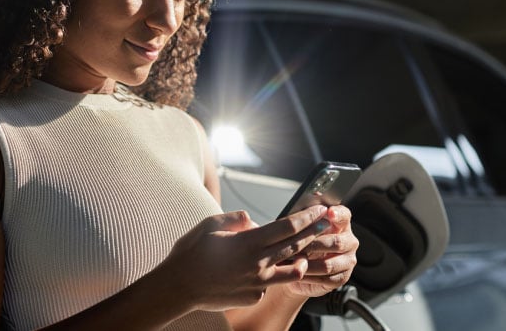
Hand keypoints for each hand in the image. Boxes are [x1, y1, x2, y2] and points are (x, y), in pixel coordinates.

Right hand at [156, 205, 331, 311]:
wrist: (178, 287)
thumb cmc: (191, 253)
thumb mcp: (211, 224)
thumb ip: (237, 220)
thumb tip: (254, 222)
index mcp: (249, 242)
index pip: (287, 227)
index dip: (306, 217)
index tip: (318, 210)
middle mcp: (258, 263)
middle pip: (295, 245)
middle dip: (313, 232)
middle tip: (327, 223)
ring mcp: (258, 282)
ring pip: (291, 269)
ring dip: (303, 258)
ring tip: (308, 252)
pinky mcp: (254, 296)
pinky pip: (268, 283)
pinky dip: (270, 275)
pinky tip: (264, 271)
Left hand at [285, 202, 358, 297]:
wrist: (296, 269)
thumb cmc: (298, 243)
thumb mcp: (299, 227)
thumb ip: (307, 213)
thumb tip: (314, 195)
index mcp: (341, 223)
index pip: (344, 215)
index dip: (337, 214)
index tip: (329, 213)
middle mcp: (349, 241)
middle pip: (336, 242)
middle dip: (313, 244)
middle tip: (295, 246)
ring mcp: (348, 260)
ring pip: (329, 263)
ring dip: (308, 263)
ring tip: (292, 262)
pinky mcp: (342, 277)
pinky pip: (326, 278)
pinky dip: (310, 276)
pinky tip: (298, 273)